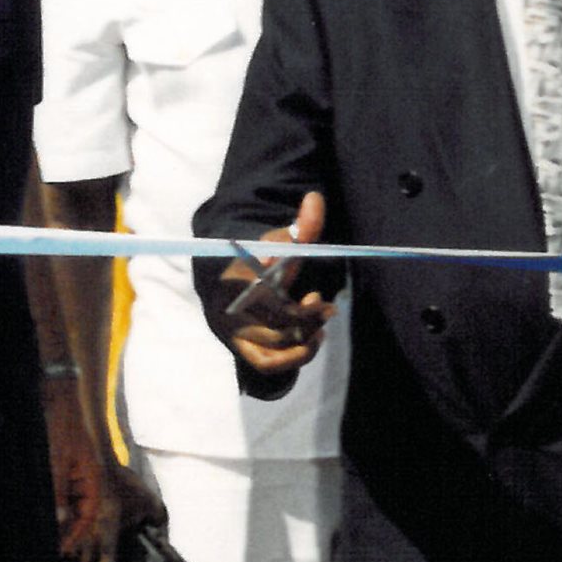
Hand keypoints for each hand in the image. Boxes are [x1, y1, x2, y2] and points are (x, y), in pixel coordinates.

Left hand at [44, 387, 120, 561]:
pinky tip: (37, 511)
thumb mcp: (57, 462)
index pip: (89, 514)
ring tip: (40, 532)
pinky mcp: (63, 468)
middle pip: (79, 512)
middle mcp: (86, 479)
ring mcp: (74, 474)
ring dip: (56, 516)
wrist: (57, 398)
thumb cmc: (62, 426)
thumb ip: (58, 491)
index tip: (62, 550)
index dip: (77, 534)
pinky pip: (59, 491)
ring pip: (67, 503)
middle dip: (65, 529)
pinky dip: (51, 502)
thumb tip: (60, 520)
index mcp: (93, 478)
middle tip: (48, 545)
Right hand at [218, 189, 336, 379]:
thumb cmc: (263, 265)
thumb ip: (302, 226)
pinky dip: (294, 356)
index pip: (252, 276)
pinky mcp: (244, 350)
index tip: (278, 264)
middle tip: (328, 308)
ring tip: (321, 327)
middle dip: (304, 315)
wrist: (232, 290)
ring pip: (272, 342)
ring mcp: (236, 331)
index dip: (267, 269)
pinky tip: (313, 340)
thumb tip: (315, 198)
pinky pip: (268, 363)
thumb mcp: (280, 243)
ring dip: (303, 336)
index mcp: (238, 275)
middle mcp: (232, 305)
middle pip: (270, 315)